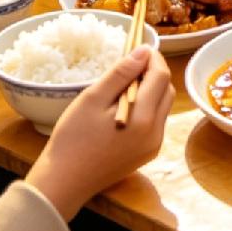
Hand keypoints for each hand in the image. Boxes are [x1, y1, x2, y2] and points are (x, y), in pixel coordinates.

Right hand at [26, 46, 173, 222]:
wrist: (64, 182)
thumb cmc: (73, 138)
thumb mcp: (93, 98)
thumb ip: (121, 73)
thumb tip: (144, 52)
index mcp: (144, 118)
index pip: (161, 76)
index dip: (152, 58)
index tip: (137, 48)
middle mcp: (155, 133)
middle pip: (167, 90)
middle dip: (153, 73)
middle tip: (128, 66)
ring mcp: (153, 146)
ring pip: (163, 106)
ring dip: (150, 90)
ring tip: (122, 87)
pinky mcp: (146, 155)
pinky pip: (155, 123)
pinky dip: (146, 108)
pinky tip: (123, 108)